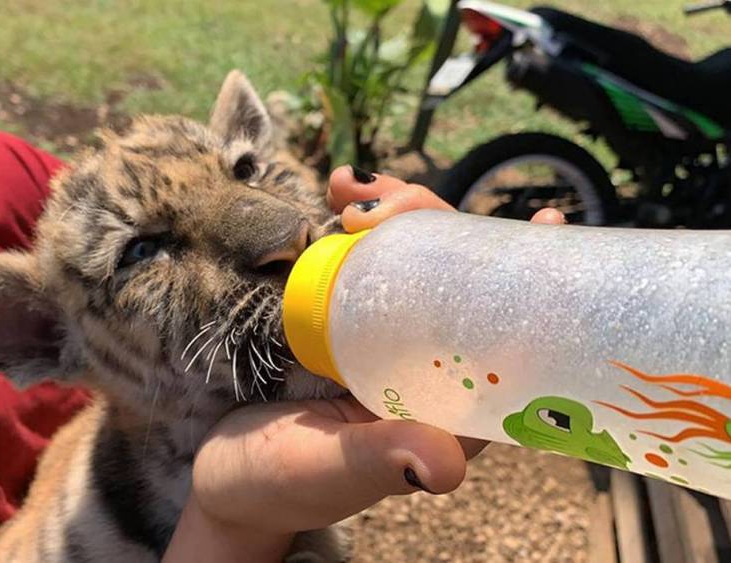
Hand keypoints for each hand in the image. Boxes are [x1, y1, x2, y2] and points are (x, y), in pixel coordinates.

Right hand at [163, 167, 565, 562]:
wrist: (220, 472)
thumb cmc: (279, 484)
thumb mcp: (330, 471)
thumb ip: (383, 461)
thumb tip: (448, 468)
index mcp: (447, 406)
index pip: (506, 339)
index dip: (527, 281)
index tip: (546, 222)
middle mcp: (424, 366)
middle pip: (453, 281)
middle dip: (433, 225)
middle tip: (389, 202)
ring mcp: (382, 338)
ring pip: (408, 260)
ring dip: (389, 212)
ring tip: (347, 189)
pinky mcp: (342, 320)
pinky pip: (359, 261)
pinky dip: (350, 221)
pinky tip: (333, 191)